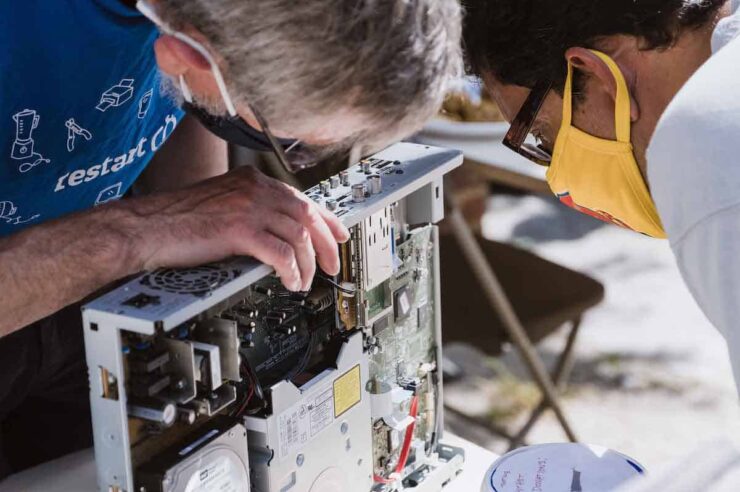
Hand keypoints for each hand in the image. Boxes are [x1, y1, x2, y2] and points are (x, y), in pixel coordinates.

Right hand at [123, 166, 349, 290]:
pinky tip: (291, 282)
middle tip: (332, 263)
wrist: (144, 227)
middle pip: (307, 214)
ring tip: (304, 281)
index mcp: (250, 180)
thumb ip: (249, 212)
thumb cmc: (174, 221)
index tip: (339, 234)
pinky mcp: (239, 230)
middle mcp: (253, 188)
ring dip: (307, 263)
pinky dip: (291, 270)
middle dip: (326, 243)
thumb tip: (277, 234)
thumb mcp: (220, 206)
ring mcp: (247, 207)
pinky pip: (280, 253)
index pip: (301, 197)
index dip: (326, 218)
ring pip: (298, 236)